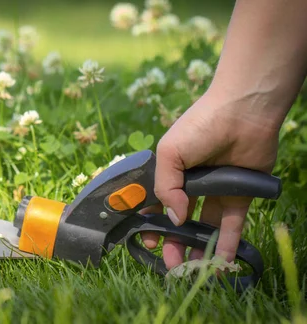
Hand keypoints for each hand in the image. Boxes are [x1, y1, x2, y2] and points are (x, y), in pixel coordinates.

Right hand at [141, 91, 280, 268]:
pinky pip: (232, 224)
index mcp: (169, 172)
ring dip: (199, 249)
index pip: (156, 205)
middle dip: (174, 244)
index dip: (151, 224)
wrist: (243, 112)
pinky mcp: (240, 195)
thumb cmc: (199, 127)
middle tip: (173, 266)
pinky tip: (220, 263)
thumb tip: (176, 219)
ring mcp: (216, 191)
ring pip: (205, 227)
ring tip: (194, 272)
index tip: (150, 242)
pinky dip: (226, 244)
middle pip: (180, 221)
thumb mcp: (169, 153)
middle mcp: (191, 185)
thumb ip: (166, 188)